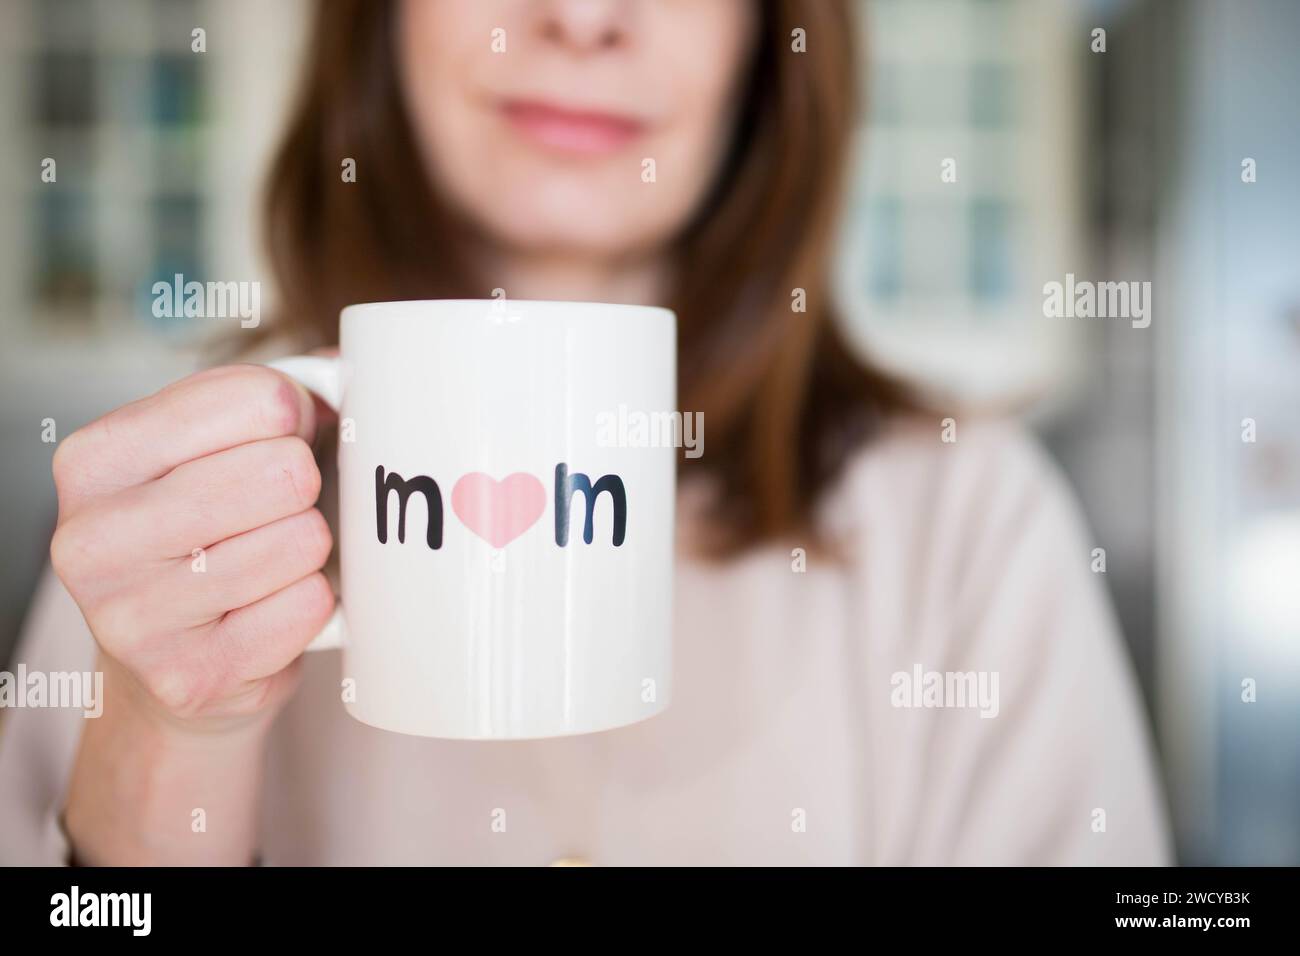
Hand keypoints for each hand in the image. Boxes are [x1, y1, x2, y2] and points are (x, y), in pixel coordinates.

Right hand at [50, 364, 335, 732]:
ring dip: (309, 550)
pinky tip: (269, 610)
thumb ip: (274, 394)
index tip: (281, 439)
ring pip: (302, 541)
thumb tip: (360, 370)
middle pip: (285, 472)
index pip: (259, 400)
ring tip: (267, 563)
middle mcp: (93, 538)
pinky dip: (312, 603)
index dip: (298, 417)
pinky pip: (309, 606)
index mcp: (94, 459)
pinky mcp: (189, 677)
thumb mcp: (210, 447)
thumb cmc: (204, 532)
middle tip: (275, 511)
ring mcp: (132, 618)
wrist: (168, 661)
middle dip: (304, 487)